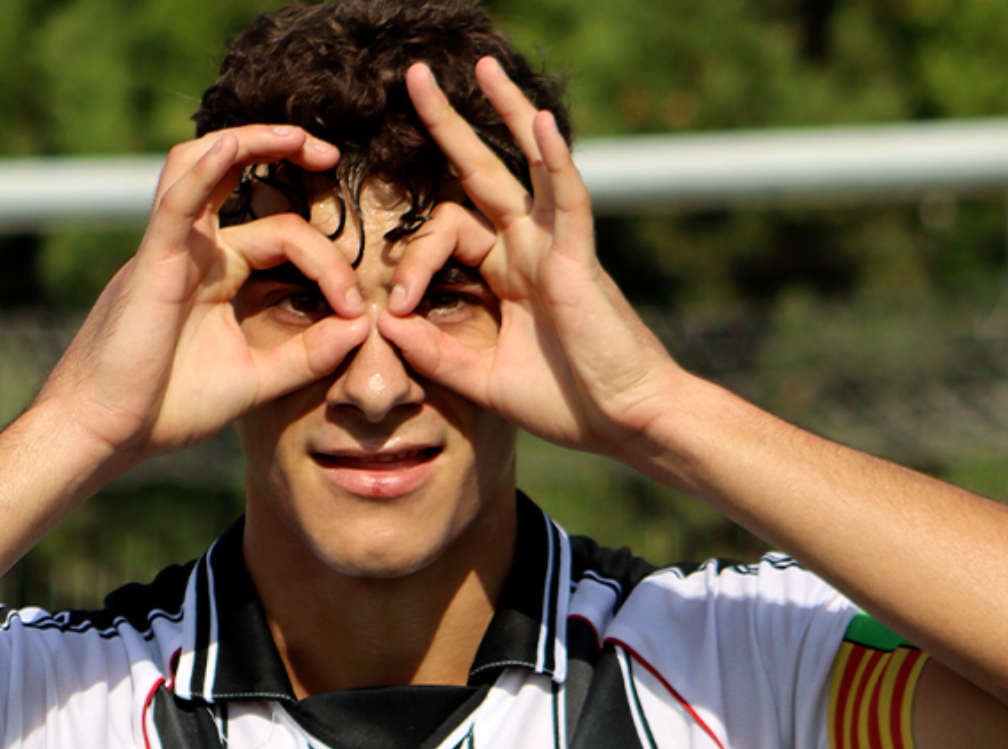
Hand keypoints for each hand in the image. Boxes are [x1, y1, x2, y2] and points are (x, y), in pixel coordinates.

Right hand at [35, 126, 371, 470]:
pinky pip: (175, 203)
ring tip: (298, 137)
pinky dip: (202, 171)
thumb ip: (308, 354)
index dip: (329, 264)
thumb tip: (362, 325)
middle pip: (241, 181)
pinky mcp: (151, 264)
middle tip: (333, 157)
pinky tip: (230, 149)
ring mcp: (169, 251)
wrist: (104, 434)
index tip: (355, 312)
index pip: (281, 236)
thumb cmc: (165, 409)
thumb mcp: (255, 379)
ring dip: (249, 141)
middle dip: (286, 156)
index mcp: (215, 274)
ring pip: (202, 167)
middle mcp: (192, 251)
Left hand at [378, 59, 687, 459]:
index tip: (393, 308)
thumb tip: (383, 320)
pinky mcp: (579, 259)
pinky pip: (568, 198)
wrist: (625, 423)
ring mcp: (556, 247)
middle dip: (449, 125)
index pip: (447, 232)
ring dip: (507, 112)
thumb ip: (433, 352)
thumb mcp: (482, 379)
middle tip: (415, 77)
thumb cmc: (567, 402)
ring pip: (530, 164)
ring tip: (482, 67)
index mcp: (506, 273)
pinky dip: (554, 160)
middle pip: (482, 172)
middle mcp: (529, 248)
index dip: (411, 260)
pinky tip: (539, 122)